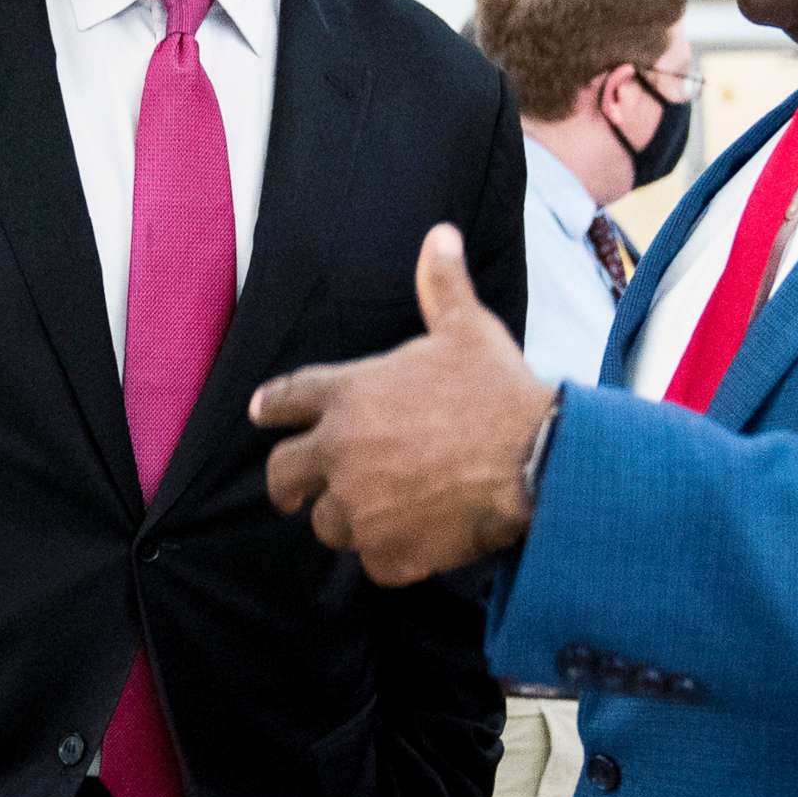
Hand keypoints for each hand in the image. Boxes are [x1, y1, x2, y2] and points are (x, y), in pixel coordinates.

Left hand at [252, 224, 554, 585]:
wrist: (535, 455)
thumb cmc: (497, 387)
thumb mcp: (467, 329)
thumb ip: (441, 286)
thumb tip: (440, 234)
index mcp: (348, 393)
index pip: (286, 400)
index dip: (272, 408)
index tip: (263, 416)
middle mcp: (339, 450)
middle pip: (283, 477)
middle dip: (290, 484)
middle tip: (299, 491)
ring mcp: (359, 506)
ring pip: (328, 524)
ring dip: (349, 519)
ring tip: (380, 513)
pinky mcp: (387, 551)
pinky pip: (373, 562)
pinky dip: (391, 555)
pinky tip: (416, 543)